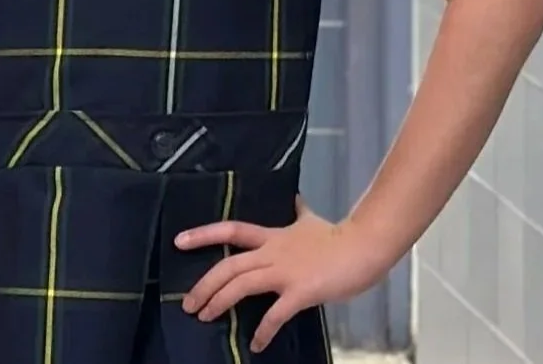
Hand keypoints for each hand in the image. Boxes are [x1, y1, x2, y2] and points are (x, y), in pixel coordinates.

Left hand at [176, 197, 389, 351]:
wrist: (364, 246)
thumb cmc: (339, 236)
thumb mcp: (310, 219)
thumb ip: (298, 212)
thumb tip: (295, 198)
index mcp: (272, 236)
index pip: (230, 230)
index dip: (202, 234)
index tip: (178, 241)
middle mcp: (271, 253)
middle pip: (228, 265)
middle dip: (204, 284)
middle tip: (188, 303)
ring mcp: (284, 272)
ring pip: (241, 285)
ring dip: (219, 302)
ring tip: (205, 318)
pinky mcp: (301, 291)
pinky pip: (275, 313)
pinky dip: (263, 330)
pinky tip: (255, 344)